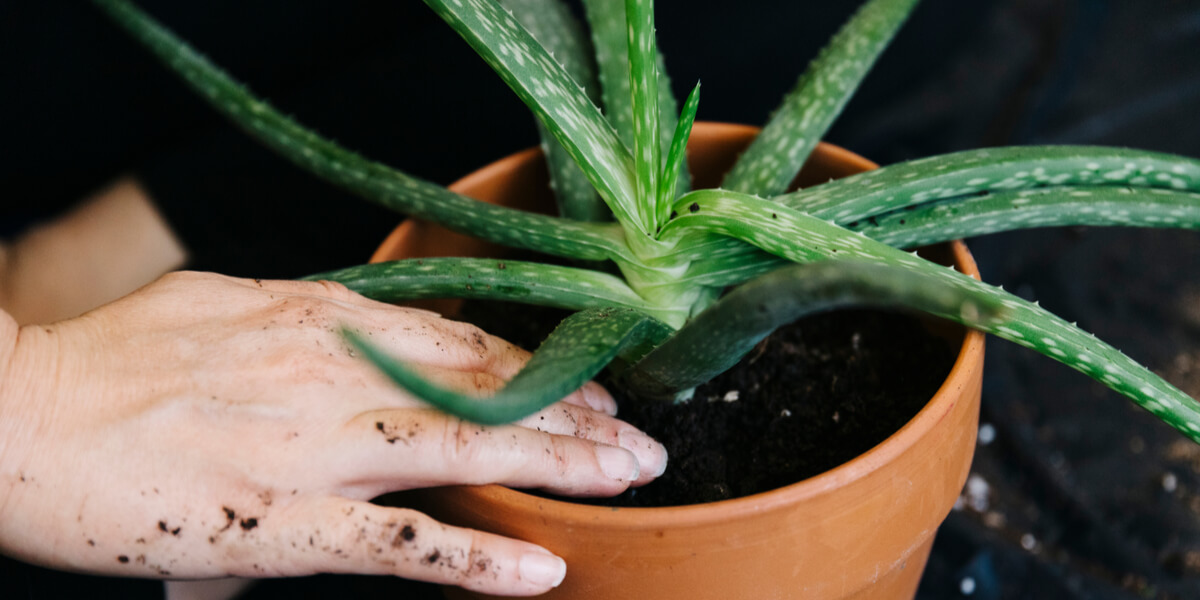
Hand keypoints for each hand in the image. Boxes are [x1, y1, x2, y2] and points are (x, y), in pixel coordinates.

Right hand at [0, 272, 666, 595]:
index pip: (460, 341)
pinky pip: (401, 542)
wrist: (14, 414)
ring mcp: (313, 446)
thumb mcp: (219, 309)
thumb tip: (346, 334)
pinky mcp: (281, 520)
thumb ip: (297, 323)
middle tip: (645, 437)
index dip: (537, 369)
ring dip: (560, 465)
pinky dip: (477, 557)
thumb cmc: (108, 362)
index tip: (591, 386)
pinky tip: (542, 570)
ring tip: (629, 480)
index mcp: (318, 317)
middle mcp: (334, 370)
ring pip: (467, 449)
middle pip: (486, 388)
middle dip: (576, 414)